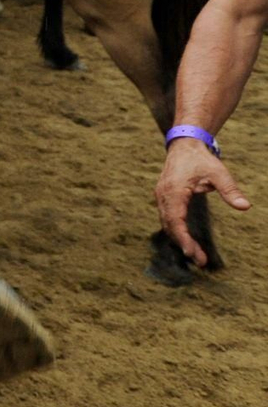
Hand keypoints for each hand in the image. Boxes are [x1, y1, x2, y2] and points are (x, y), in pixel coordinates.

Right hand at [155, 140, 249, 266]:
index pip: (176, 219)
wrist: (184, 145)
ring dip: (180, 239)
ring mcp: (162, 197)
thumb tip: (245, 207)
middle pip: (170, 225)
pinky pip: (168, 218)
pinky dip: (176, 231)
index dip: (182, 237)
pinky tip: (187, 240)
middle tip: (200, 261)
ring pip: (167, 223)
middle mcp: (163, 195)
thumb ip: (230, 190)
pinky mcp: (164, 198)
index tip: (191, 252)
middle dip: (184, 244)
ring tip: (197, 255)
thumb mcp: (218, 172)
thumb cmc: (200, 159)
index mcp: (173, 190)